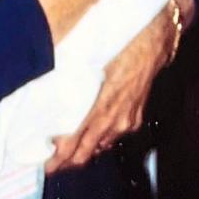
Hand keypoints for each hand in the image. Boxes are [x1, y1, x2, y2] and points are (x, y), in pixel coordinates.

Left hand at [45, 0, 175, 172]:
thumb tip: (42, 95)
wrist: (156, 34)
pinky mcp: (136, 117)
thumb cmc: (120, 40)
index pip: (71, 144)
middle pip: (85, 154)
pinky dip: (100, 139)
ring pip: (100, 147)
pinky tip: (92, 134)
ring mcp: (127, 120)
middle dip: (66, 162)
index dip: (55, 159)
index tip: (43, 164)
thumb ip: (66, 81)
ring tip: (66, 149)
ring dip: (83, 150)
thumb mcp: (87, 58)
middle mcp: (113, 120)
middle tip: (49, 164)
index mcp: (98, 106)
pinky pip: (114, 136)